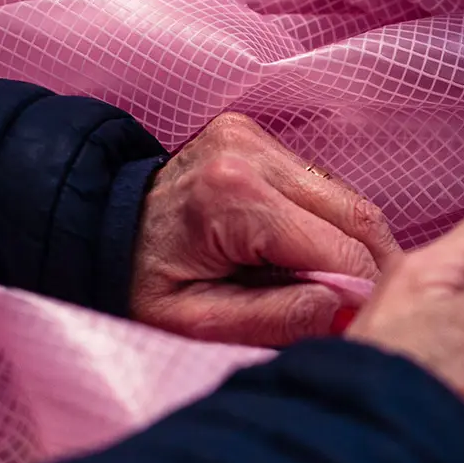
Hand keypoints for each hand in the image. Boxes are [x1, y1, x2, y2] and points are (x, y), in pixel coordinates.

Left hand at [130, 113, 400, 345]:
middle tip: (361, 310)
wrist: (92, 227)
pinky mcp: (261, 136)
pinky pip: (327, 188)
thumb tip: (348, 309)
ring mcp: (259, 137)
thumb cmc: (138, 284)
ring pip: (352, 201)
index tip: (358, 325)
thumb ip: (277, 318)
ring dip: (354, 247)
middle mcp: (253, 152)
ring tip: (329, 286)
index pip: (341, 250)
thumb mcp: (197, 323)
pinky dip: (332, 226)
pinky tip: (309, 253)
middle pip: (360, 217)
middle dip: (371, 270)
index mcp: (233, 196)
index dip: (361, 294)